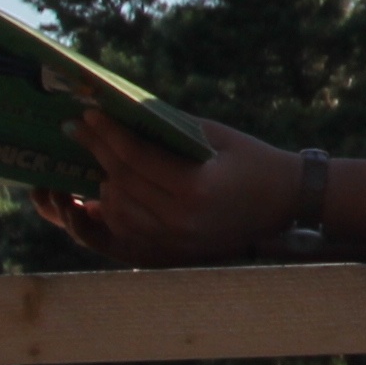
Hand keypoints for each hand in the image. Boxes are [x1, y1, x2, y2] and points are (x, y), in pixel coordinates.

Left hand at [34, 113, 300, 267]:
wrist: (287, 202)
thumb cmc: (253, 160)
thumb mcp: (214, 135)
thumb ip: (167, 128)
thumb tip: (118, 113)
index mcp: (194, 187)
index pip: (135, 158)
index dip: (107, 134)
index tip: (88, 115)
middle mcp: (181, 220)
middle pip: (122, 185)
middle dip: (97, 153)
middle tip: (78, 130)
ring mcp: (176, 241)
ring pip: (118, 214)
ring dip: (103, 186)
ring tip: (98, 161)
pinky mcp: (175, 252)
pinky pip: (128, 235)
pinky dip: (113, 214)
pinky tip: (108, 194)